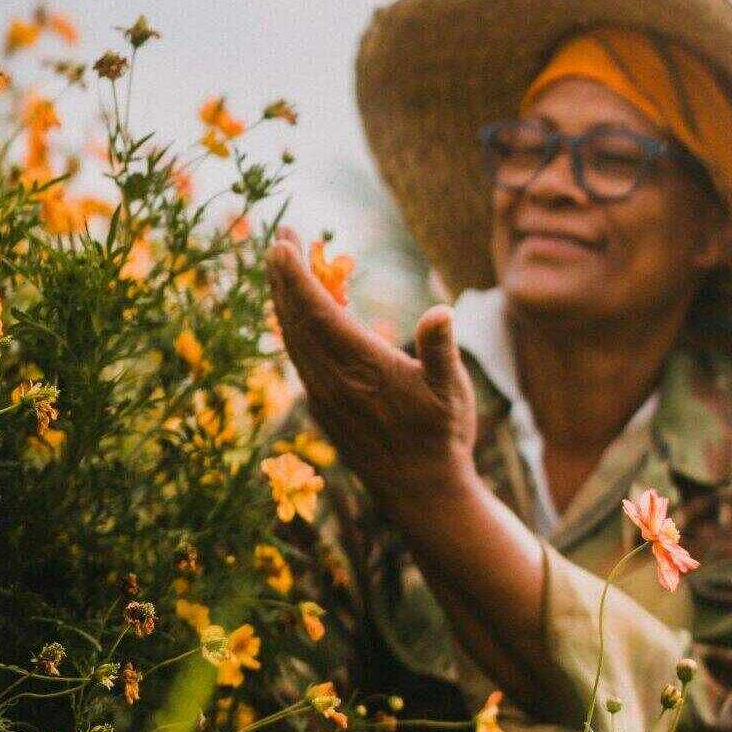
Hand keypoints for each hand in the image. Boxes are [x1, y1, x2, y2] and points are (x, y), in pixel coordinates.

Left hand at [264, 228, 477, 514]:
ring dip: (285, 300)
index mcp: (361, 368)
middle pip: (296, 319)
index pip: (318, 312)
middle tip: (279, 238)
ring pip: (293, 338)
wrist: (420, 492)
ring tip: (284, 267)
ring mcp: (323, 395)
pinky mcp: (323, 407)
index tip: (283, 244)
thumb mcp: (452, 391)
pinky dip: (294, 327)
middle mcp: (332, 380)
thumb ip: (440, 349)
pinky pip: (300, 357)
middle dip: (284, 277)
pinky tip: (301, 313)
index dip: (297, 277)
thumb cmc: (441, 436)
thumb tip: (441, 311)